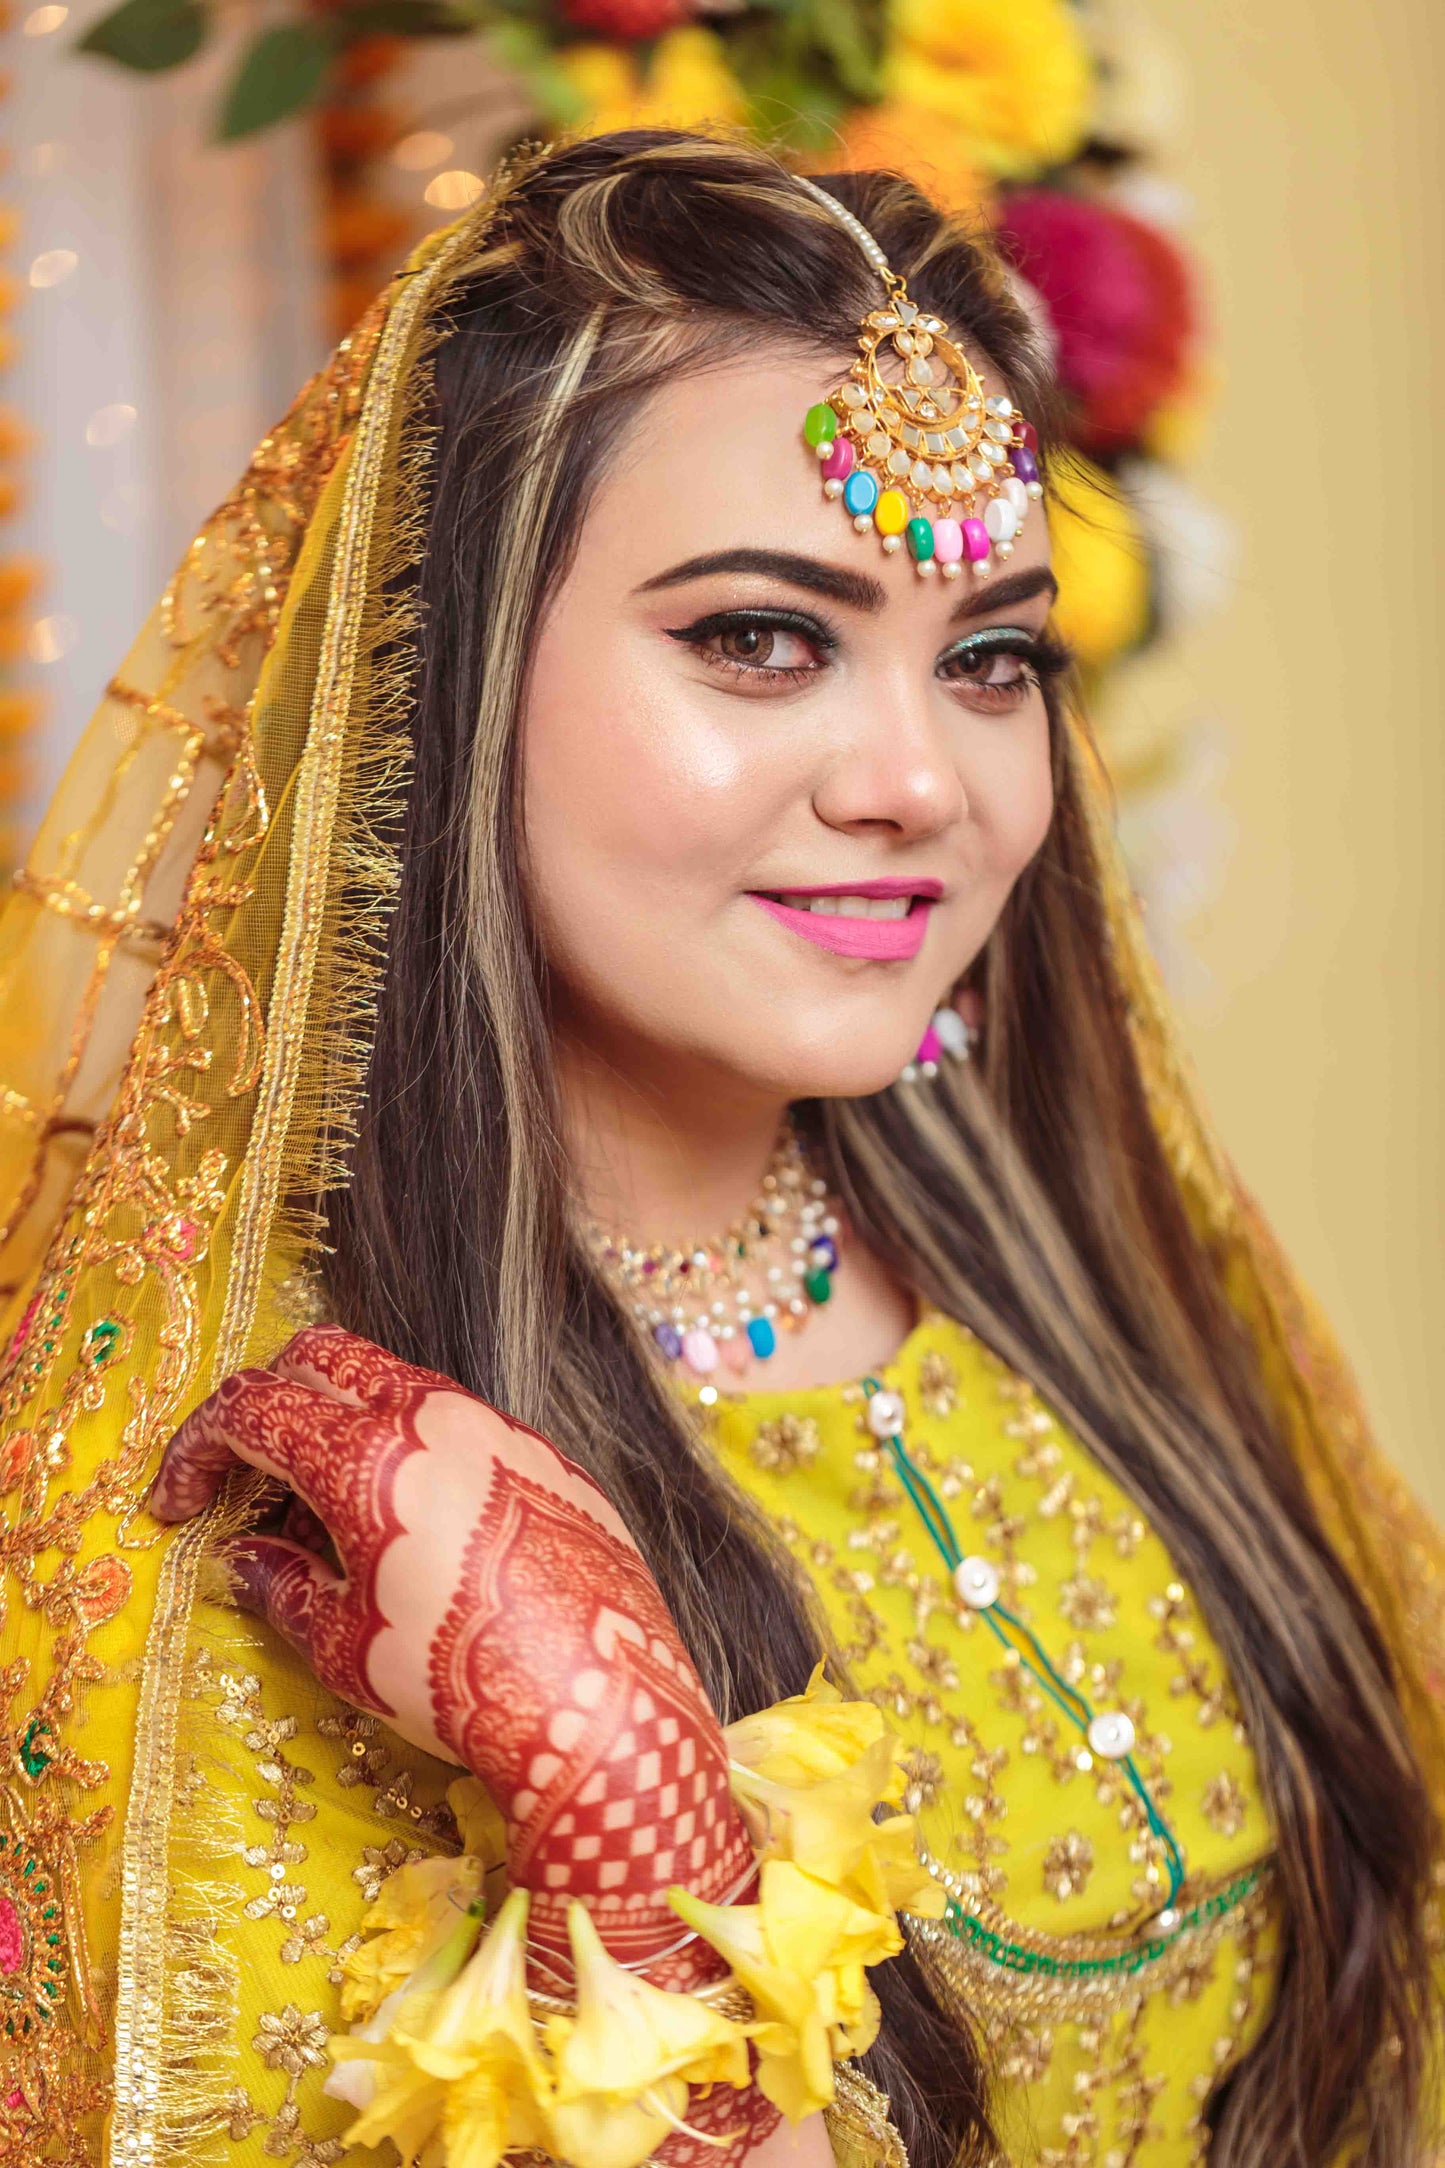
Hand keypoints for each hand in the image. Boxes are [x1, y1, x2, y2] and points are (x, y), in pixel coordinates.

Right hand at [149, 1325, 756, 1976]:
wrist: (603, 1706)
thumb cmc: (465, 1685)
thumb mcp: (347, 1647)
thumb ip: (282, 1585)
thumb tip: (247, 1555)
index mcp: (369, 1457)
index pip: (254, 1407)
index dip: (197, 1450)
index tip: (178, 1504)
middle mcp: (436, 1419)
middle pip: (319, 1359)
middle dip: (263, 1404)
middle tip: (242, 1478)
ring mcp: (499, 1429)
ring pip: (393, 1380)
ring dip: (338, 1421)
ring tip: (322, 1513)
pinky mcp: (545, 1455)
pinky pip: (456, 1421)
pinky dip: (408, 1447)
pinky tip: (405, 1525)